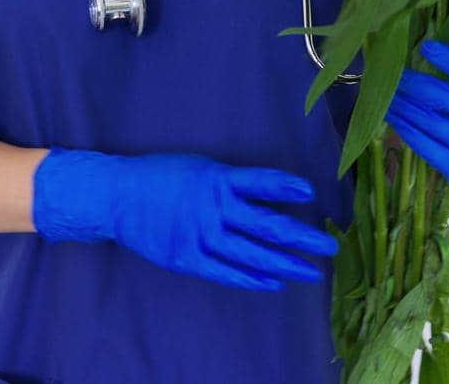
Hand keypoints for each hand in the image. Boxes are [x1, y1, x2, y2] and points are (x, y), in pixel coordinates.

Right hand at [31, 149, 338, 290]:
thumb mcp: (199, 166)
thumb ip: (229, 181)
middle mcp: (212, 208)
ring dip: (284, 264)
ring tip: (311, 272)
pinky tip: (273, 282)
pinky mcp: (187, 257)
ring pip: (251, 254)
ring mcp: (200, 235)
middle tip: (329, 246)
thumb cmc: (161, 176)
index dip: (286, 187)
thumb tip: (265, 191)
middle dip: (301, 238)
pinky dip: (251, 278)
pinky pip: (225, 272)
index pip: (261, 182)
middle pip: (266, 226)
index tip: (310, 194)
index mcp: (217, 179)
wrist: (118, 195)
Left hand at [384, 40, 448, 216]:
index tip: (426, 47)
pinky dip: (406, 129)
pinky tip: (391, 118)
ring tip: (384, 96)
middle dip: (413, 84)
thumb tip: (427, 50)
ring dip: (403, 106)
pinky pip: (427, 146)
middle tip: (391, 75)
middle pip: (447, 97)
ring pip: (432, 122)